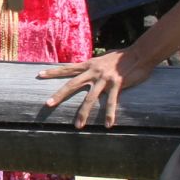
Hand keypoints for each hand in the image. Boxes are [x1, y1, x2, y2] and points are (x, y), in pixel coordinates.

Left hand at [38, 49, 153, 128]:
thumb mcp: (102, 59)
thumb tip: (86, 70)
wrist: (139, 53)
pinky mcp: (117, 84)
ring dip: (83, 113)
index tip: (39, 75)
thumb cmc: (121, 57)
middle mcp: (94, 71)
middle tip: (47, 104)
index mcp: (89, 65)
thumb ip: (93, 66)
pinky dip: (109, 114)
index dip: (53, 72)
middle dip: (59, 95)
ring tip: (78, 126)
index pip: (67, 68)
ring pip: (90, 98)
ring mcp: (105, 78)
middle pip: (72, 84)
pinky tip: (107, 125)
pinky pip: (112, 102)